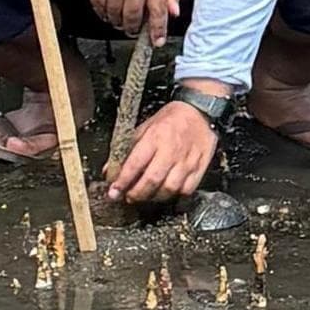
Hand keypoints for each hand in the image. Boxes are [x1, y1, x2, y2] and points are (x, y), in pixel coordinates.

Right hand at [75, 0, 178, 39]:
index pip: (158, 10)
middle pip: (133, 17)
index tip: (156, 41)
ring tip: (119, 13)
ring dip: (117, 20)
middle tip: (132, 27)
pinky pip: (99, 8)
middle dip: (133, 27)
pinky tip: (107, 4)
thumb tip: (175, 12)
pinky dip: (103, 12)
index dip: (157, 29)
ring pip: (115, 15)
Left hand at [103, 98, 219, 204]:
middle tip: (129, 197)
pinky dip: (175, 195)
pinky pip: (186, 189)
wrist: (199, 111)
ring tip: (147, 196)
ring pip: (169, 189)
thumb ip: (127, 149)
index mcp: (154, 137)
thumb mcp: (144, 127)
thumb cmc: (170, 119)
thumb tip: (110, 170)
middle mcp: (170, 150)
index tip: (113, 192)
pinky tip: (167, 192)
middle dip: (136, 194)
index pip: (134, 164)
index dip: (122, 181)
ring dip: (154, 197)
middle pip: (151, 181)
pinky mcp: (199, 167)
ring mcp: (187, 160)